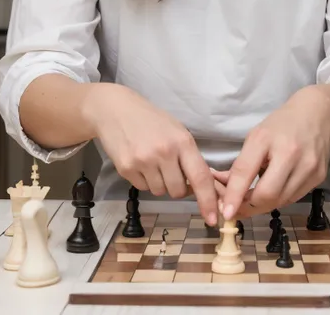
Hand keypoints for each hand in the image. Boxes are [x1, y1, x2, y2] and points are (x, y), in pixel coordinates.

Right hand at [82, 83, 218, 224]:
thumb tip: (200, 186)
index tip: (214, 218)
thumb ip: (188, 156)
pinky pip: (142, 187)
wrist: (115, 110)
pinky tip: (139, 161)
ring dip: (159, 183)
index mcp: (182, 141)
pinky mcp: (126, 168)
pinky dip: (143, 179)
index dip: (208, 200)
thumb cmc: (151, 120)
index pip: (200, 177)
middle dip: (177, 187)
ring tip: (151, 161)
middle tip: (169, 169)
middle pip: (178, 191)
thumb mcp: (176, 130)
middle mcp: (164, 152)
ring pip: (160, 192)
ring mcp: (144, 161)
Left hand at [220, 85, 329, 219]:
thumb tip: (223, 187)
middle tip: (238, 208)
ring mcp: (308, 167)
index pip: (246, 172)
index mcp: (267, 138)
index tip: (225, 213)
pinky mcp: (319, 177)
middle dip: (249, 206)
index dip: (234, 195)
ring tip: (253, 199)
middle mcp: (290, 154)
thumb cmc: (282, 123)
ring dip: (264, 205)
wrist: (318, 114)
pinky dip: (280, 199)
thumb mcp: (256, 136)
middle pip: (267, 194)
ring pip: (281, 201)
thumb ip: (240, 164)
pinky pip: (293, 198)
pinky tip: (274, 190)